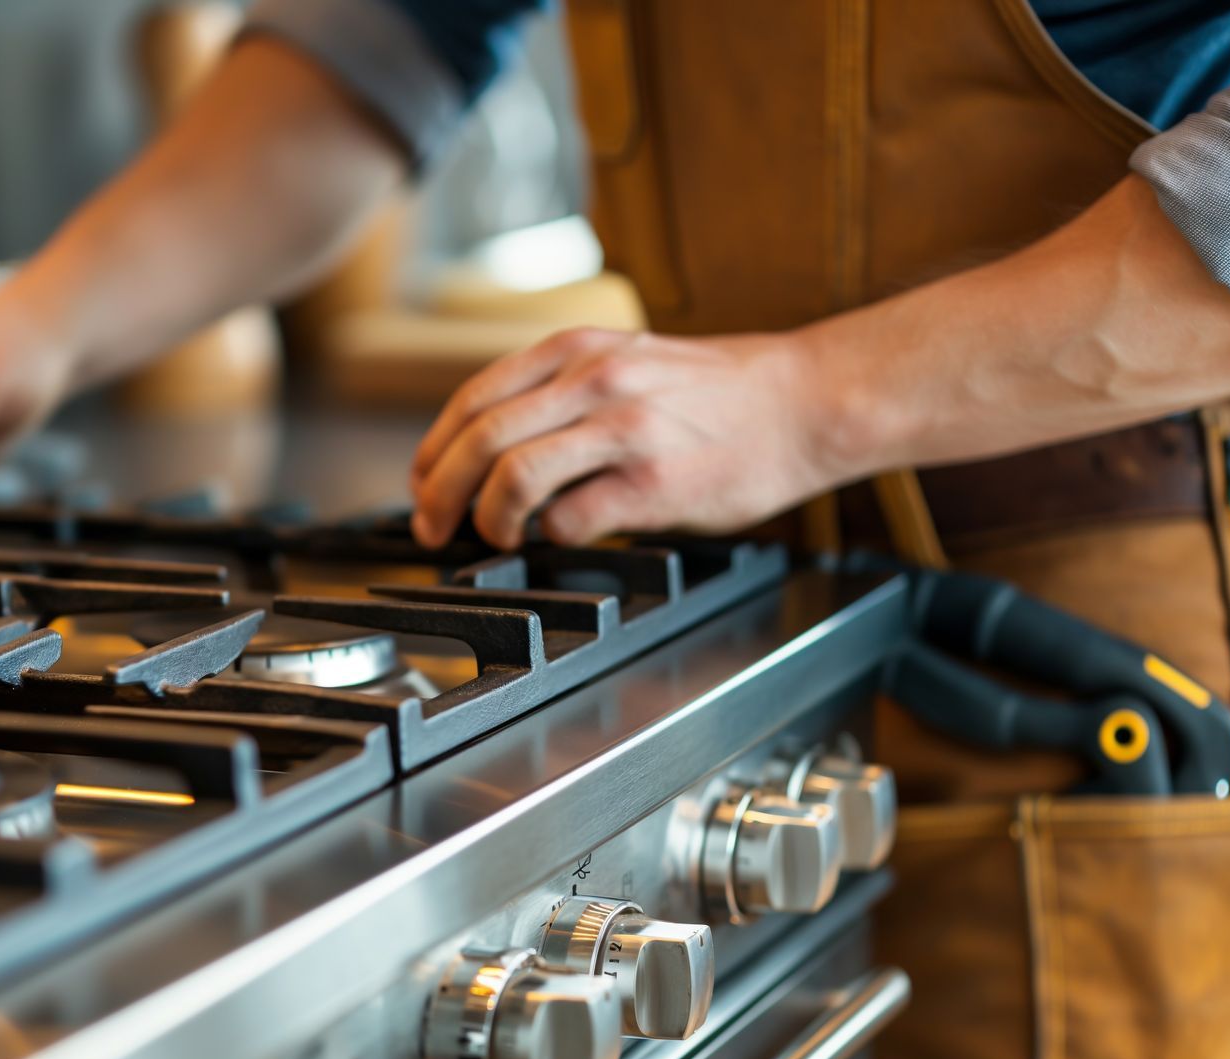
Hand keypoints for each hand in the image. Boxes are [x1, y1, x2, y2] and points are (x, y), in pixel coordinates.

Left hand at [408, 327, 846, 548]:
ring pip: (514, 477)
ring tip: (495, 538)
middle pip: (480, 439)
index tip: (422, 485)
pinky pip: (571, 518)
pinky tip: (561, 538)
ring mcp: (624, 429)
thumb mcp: (630, 362)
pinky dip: (550, 536)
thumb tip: (499, 451)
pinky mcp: (654, 482)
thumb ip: (566, 393)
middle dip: (439, 493)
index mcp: (579, 349)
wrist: (807, 402)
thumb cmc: (722, 393)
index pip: (473, 398)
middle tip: (432, 528)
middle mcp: (594, 379)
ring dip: (488, 519)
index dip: (434, 450)